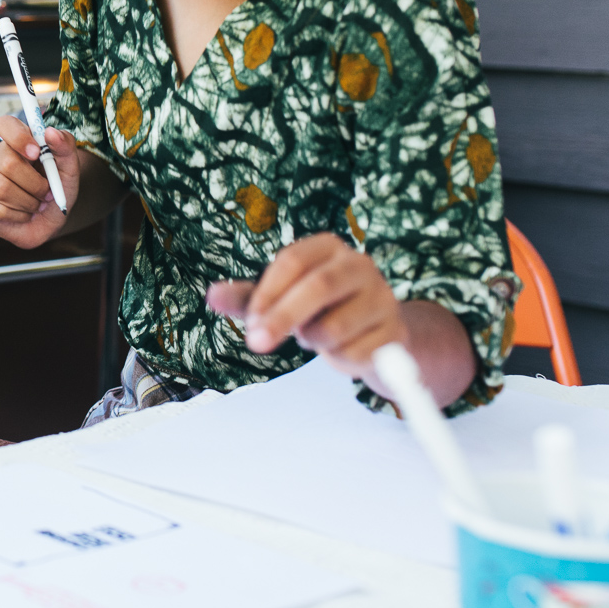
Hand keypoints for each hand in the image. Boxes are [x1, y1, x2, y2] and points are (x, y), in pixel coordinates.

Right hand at [0, 116, 80, 248]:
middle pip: (7, 162)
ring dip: (29, 202)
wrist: (51, 219)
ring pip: (2, 189)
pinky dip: (19, 215)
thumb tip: (51, 132)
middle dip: (34, 183)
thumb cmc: (56, 190)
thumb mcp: (69, 168)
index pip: (5, 124)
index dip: (18, 136)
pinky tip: (24, 214)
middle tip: (47, 193)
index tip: (36, 153)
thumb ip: (65, 146)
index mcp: (17, 143)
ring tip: (37, 205)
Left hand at [207, 233, 405, 379]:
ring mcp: (383, 297)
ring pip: (334, 327)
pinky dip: (338, 360)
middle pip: (318, 286)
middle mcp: (359, 265)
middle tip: (256, 344)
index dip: (267, 293)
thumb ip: (248, 299)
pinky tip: (344, 349)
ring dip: (313, 341)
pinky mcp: (396, 332)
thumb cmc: (317, 310)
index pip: (292, 261)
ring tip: (316, 336)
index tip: (250, 322)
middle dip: (282, 317)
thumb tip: (212, 296)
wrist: (372, 334)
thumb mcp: (280, 300)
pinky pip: (354, 353)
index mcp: (327, 247)